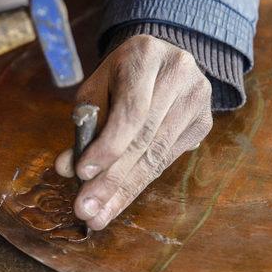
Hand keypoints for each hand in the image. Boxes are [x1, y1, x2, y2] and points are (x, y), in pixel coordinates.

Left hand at [55, 35, 212, 229]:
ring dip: (124, 190)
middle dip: (112, 179)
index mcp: (145, 56)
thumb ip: (84, 125)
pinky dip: (140, 182)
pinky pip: (167, 159)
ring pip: (157, 155)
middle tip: (86, 210)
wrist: (159, 59)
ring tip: (99, 215)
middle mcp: (179, 74)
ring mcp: (198, 98)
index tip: (82, 174)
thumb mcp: (96, 89)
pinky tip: (119, 201)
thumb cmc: (119, 77)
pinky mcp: (204, 121)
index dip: (108, 146)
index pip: (131, 110)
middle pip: (145, 138)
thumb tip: (67, 169)